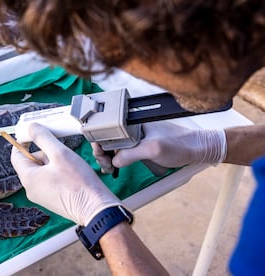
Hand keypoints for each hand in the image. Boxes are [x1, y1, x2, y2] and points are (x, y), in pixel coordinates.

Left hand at [11, 123, 121, 225]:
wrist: (95, 208)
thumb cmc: (78, 183)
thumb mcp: (60, 153)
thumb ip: (43, 138)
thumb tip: (31, 128)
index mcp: (28, 179)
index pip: (16, 155)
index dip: (23, 141)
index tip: (34, 133)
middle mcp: (31, 190)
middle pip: (31, 162)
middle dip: (44, 152)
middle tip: (60, 150)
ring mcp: (42, 196)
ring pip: (42, 170)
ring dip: (53, 162)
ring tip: (69, 164)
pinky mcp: (53, 199)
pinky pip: (49, 180)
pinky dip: (58, 172)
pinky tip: (71, 173)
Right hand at [93, 121, 226, 169]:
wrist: (198, 149)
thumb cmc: (179, 145)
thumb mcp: (152, 149)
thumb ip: (130, 153)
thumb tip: (114, 160)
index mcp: (133, 121)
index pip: (108, 130)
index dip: (100, 143)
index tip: (100, 154)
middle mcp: (133, 126)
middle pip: (109, 138)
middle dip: (103, 152)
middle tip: (105, 165)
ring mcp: (136, 136)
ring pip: (115, 145)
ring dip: (108, 156)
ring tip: (109, 167)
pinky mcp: (141, 144)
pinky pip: (123, 150)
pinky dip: (116, 158)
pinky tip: (114, 165)